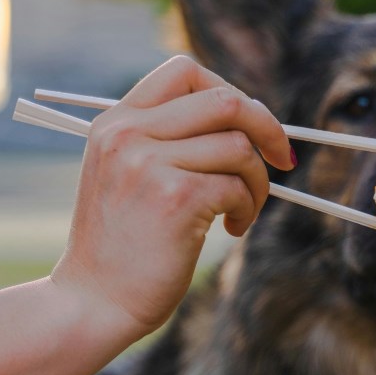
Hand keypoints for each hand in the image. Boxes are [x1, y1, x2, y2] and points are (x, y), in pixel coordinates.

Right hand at [50, 56, 294, 334]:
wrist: (92, 303)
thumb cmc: (123, 246)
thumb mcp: (129, 176)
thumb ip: (170, 140)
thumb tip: (252, 115)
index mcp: (115, 122)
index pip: (184, 71)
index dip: (231, 92)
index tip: (250, 125)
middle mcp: (127, 133)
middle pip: (224, 100)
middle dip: (267, 128)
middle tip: (282, 160)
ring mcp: (148, 163)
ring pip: (239, 147)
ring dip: (258, 181)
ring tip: (243, 211)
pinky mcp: (174, 197)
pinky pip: (238, 186)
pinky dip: (248, 208)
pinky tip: (233, 228)